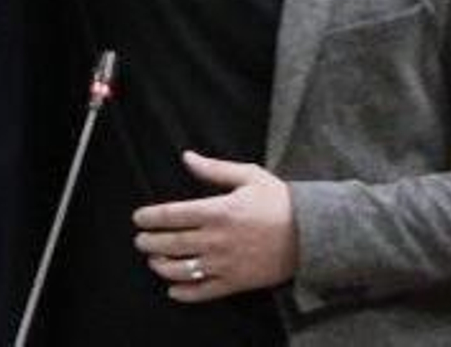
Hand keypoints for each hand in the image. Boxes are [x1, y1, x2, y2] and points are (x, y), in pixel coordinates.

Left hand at [132, 150, 297, 301]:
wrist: (312, 233)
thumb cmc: (280, 201)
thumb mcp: (249, 176)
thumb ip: (214, 169)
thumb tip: (187, 157)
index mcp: (218, 211)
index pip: (172, 215)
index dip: (150, 217)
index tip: (138, 218)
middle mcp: (217, 239)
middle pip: (171, 243)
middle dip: (149, 242)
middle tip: (140, 240)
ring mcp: (226, 263)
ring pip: (182, 269)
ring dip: (161, 266)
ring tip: (153, 261)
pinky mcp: (236, 282)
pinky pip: (204, 292)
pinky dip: (184, 292)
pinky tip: (173, 288)